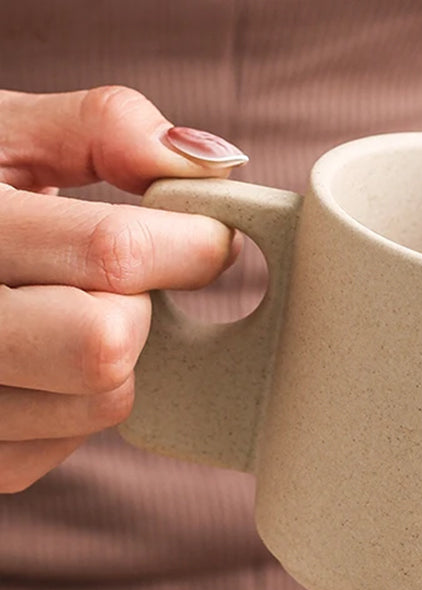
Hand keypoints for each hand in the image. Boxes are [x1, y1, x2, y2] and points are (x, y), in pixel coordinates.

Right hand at [0, 86, 247, 491]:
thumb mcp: (4, 133)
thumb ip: (101, 128)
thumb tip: (211, 162)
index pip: (112, 252)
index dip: (188, 244)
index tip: (208, 235)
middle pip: (106, 343)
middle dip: (136, 306)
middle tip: (118, 280)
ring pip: (105, 400)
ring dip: (115, 356)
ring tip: (66, 309)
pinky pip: (80, 440)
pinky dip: (82, 398)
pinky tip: (43, 357)